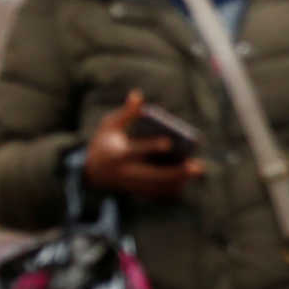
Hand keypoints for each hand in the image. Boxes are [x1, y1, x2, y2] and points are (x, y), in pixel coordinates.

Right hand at [85, 91, 203, 200]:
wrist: (90, 171)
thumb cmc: (104, 142)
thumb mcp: (109, 125)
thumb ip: (125, 113)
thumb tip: (138, 95)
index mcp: (117, 153)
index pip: (135, 150)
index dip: (151, 146)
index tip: (169, 142)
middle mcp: (124, 172)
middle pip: (153, 175)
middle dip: (175, 172)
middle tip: (198, 166)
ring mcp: (130, 185)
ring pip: (157, 187)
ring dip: (177, 181)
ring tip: (195, 171)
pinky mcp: (135, 192)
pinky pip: (156, 194)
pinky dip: (171, 189)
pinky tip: (185, 180)